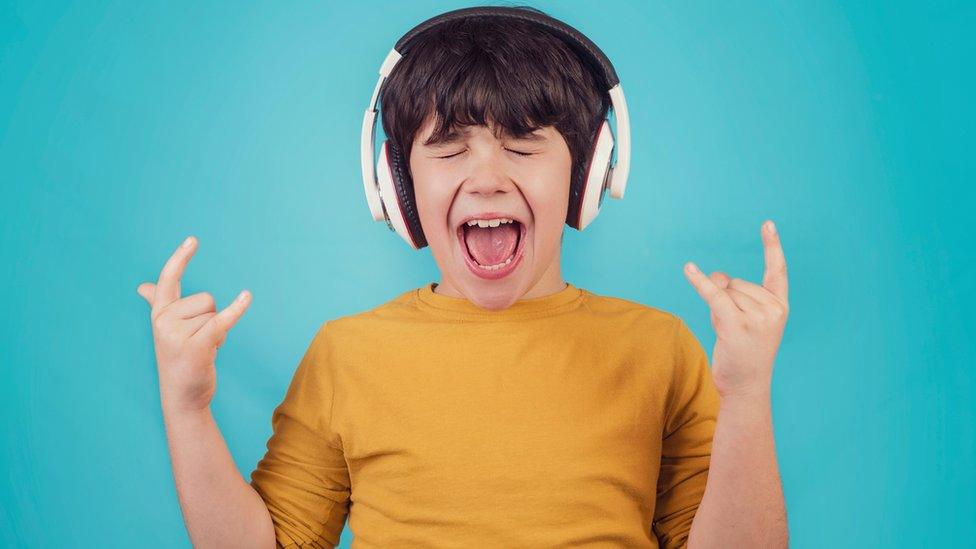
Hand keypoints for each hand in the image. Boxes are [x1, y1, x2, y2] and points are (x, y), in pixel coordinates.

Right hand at [137, 236, 250, 413]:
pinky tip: (247, 296)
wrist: (182, 397)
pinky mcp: (197, 345)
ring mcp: (178, 334)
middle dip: (211, 319)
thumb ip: (156, 305)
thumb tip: (142, 286)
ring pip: (215, 313)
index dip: (180, 258)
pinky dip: (236, 309)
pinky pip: (222, 320)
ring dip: (218, 332)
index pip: (169, 279)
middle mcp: (164, 321)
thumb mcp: (165, 330)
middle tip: (200, 342)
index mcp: (159, 314)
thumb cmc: (178, 360)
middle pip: (206, 299)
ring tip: (204, 349)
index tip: (193, 240)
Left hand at [683, 220, 788, 398]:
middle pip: (736, 282)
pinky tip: (688, 269)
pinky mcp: (737, 325)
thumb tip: (716, 274)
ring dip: (717, 309)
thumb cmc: (745, 352)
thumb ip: (733, 293)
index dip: (772, 246)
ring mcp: (757, 317)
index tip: (767, 224)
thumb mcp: (744, 319)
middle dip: (726, 301)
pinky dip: (699, 282)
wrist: (746, 387)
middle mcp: (773, 309)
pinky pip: (714, 296)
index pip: (777, 270)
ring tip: (729, 333)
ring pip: (723, 291)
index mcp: (780, 306)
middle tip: (735, 329)